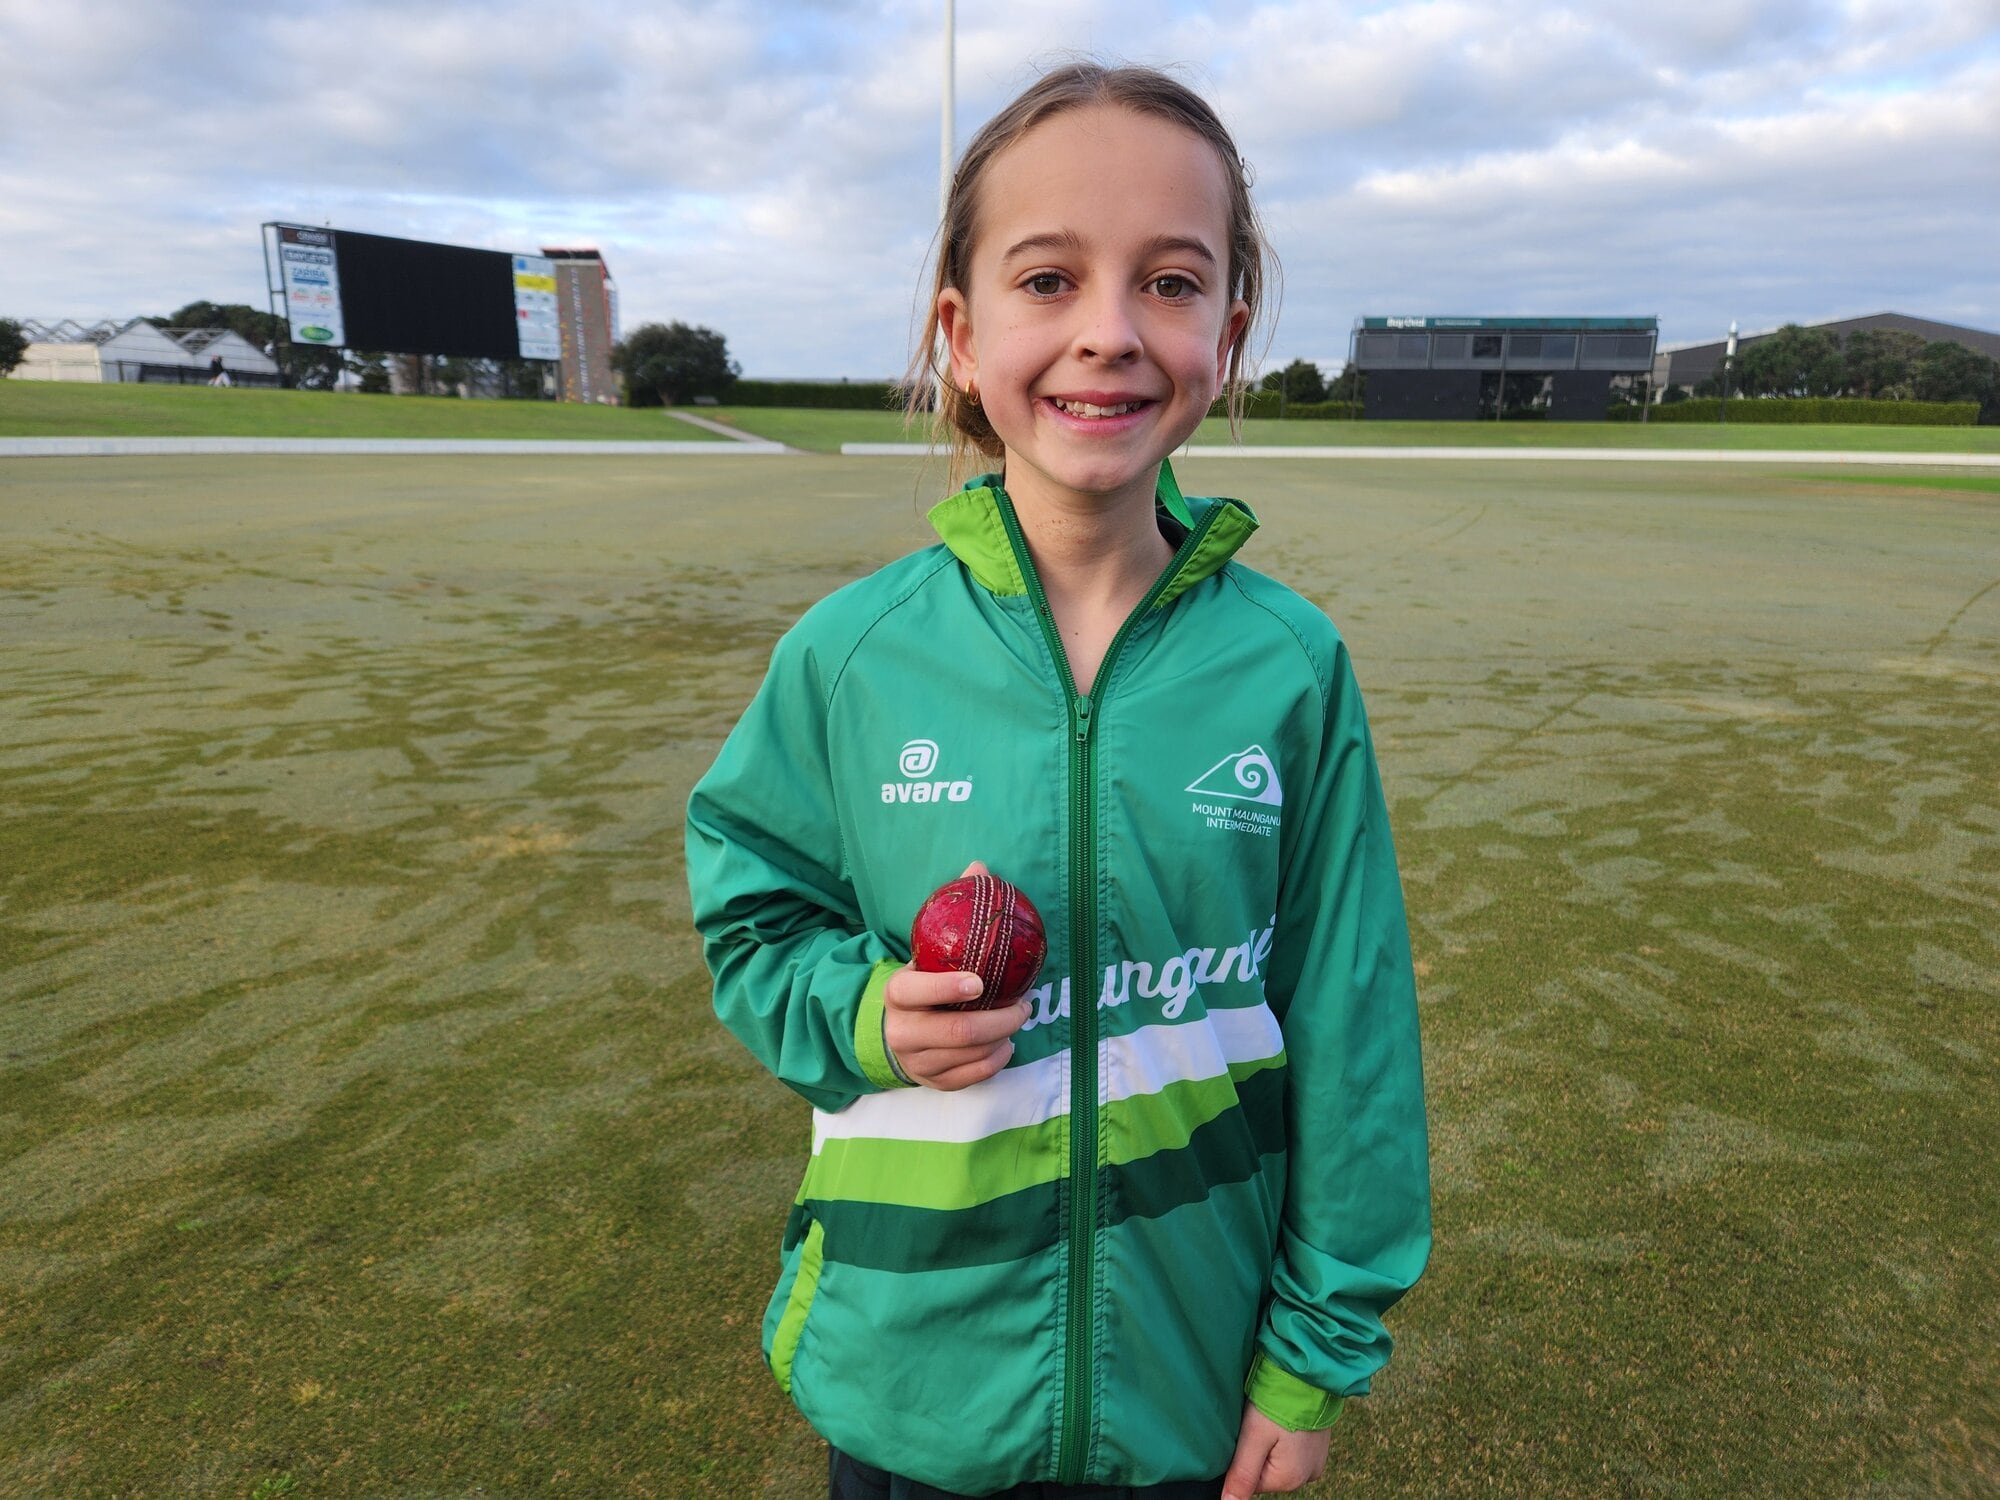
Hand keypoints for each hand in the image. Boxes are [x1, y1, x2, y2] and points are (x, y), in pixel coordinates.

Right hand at [884, 862, 1031, 1090]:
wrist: (889, 1030)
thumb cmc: (918, 983)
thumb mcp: (924, 950)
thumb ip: (950, 912)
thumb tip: (979, 867)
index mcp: (897, 993)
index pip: (917, 991)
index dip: (948, 987)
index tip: (981, 981)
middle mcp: (902, 1030)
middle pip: (956, 1031)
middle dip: (999, 1019)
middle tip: (1025, 1005)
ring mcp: (916, 1060)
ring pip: (966, 1056)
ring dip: (1002, 1038)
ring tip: (1019, 1019)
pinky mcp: (931, 1081)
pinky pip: (970, 1077)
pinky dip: (995, 1061)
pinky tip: (1007, 1045)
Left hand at [1220, 1403, 1331, 1498]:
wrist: (1309, 1373)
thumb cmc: (1279, 1401)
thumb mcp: (1253, 1436)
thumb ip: (1241, 1474)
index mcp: (1290, 1480)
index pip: (1251, 1482)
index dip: (1242, 1457)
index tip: (1246, 1432)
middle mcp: (1306, 1476)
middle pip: (1265, 1471)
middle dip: (1257, 1449)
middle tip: (1259, 1422)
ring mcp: (1315, 1461)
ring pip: (1278, 1459)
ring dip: (1270, 1441)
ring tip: (1271, 1417)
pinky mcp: (1318, 1447)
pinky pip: (1292, 1449)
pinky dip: (1283, 1435)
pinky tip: (1282, 1417)